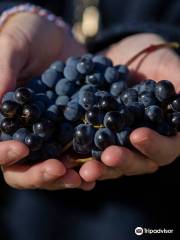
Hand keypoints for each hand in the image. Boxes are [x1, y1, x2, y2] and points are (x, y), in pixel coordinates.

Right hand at [0, 12, 94, 189]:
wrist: (57, 37)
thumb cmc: (27, 36)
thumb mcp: (13, 46)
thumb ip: (4, 71)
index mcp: (6, 121)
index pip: (0, 147)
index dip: (5, 153)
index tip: (22, 148)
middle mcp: (28, 133)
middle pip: (26, 167)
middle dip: (41, 173)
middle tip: (60, 170)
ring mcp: (52, 135)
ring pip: (54, 166)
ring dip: (67, 176)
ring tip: (82, 178)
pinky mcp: (74, 130)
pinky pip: (79, 153)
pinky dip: (87, 164)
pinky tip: (99, 167)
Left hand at [79, 33, 179, 181]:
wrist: (116, 57)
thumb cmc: (146, 56)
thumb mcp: (164, 63)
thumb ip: (176, 79)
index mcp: (165, 129)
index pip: (168, 146)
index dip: (156, 145)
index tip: (138, 135)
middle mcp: (144, 142)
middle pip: (140, 162)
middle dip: (125, 161)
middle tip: (109, 156)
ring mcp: (119, 143)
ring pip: (114, 164)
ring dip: (101, 168)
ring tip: (86, 169)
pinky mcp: (97, 140)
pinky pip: (91, 154)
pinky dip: (81, 160)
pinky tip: (68, 162)